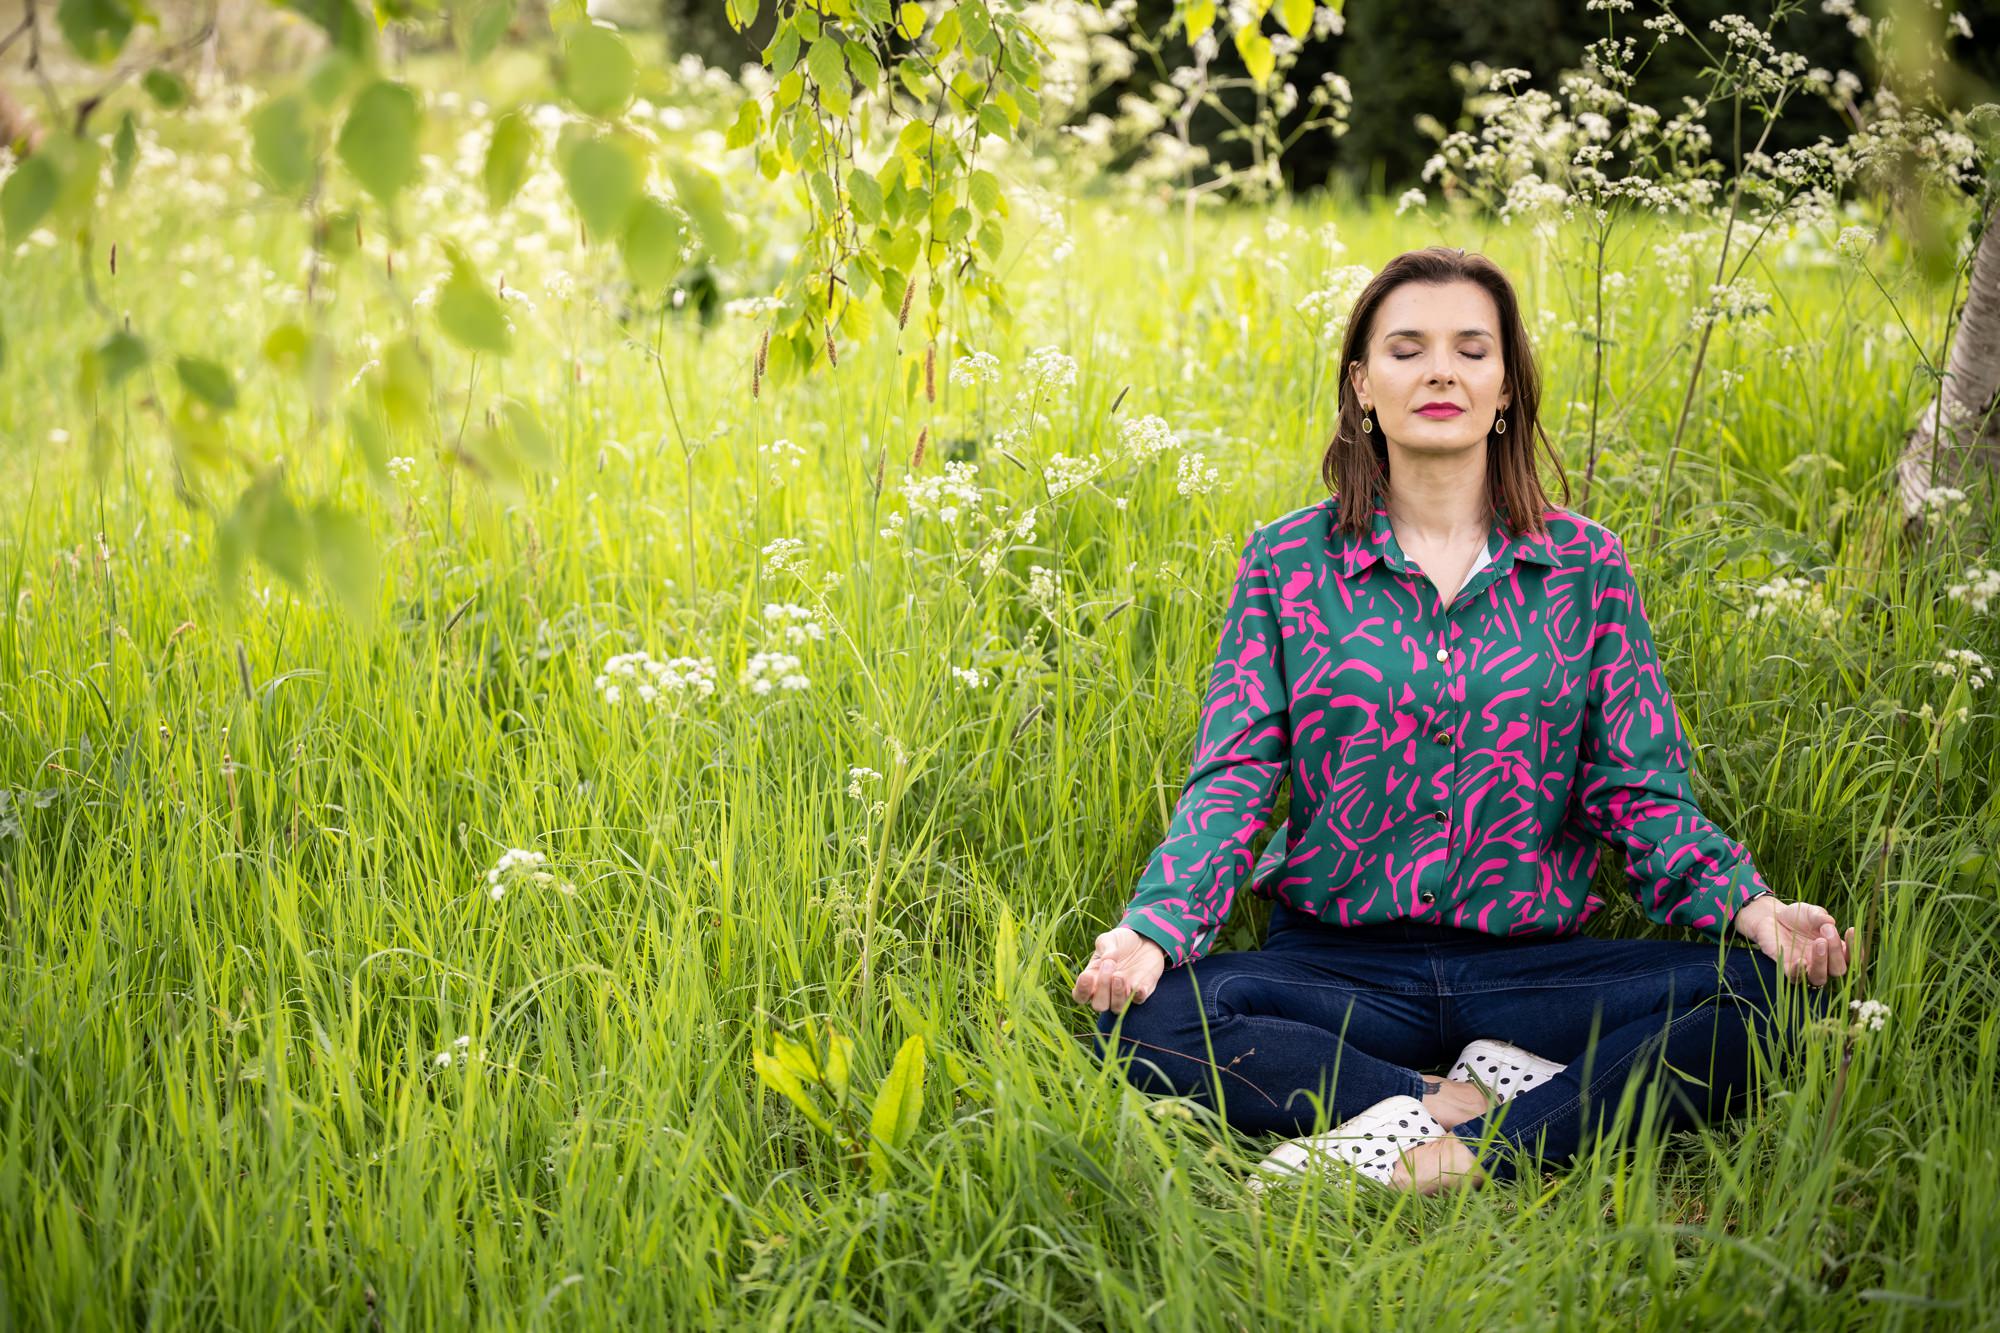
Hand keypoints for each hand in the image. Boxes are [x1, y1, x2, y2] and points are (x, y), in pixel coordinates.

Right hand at [1071, 927, 1168, 1012]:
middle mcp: (1106, 992)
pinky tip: (1138, 985)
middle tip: (1109, 965)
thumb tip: (1108, 959)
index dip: (1082, 990)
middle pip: (1099, 1005)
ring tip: (1120, 975)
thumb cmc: (1120, 942)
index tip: (1087, 975)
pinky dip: (1138, 995)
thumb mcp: (1109, 940)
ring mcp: (1123, 994)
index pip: (1080, 995)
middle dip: (1102, 988)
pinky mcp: (1141, 992)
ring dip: (1117, 994)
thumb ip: (1105, 947)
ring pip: (1117, 1008)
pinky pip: (1138, 1001)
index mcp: (1092, 979)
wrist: (1143, 940)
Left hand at [1731, 895, 1858, 986]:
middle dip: (1836, 951)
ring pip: (1820, 978)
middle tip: (1827, 932)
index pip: (1852, 958)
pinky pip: (1796, 978)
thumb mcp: (1811, 912)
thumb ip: (1821, 917)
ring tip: (1819, 942)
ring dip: (1822, 962)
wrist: (1771, 916)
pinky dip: (1799, 972)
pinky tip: (1801, 961)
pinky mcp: (1787, 968)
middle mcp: (1823, 963)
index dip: (1855, 948)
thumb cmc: (1797, 916)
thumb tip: (1830, 922)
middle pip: (1838, 969)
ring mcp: (1806, 968)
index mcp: (1835, 950)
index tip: (1850, 930)